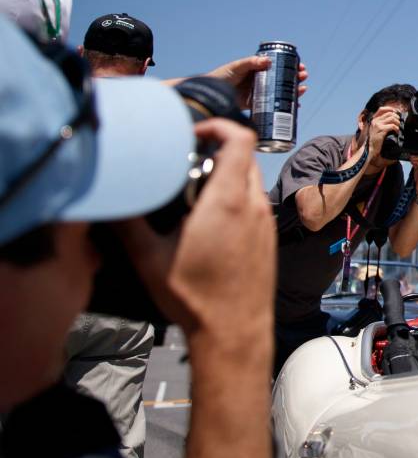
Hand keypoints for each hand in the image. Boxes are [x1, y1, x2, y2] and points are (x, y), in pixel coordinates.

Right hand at [113, 119, 275, 342]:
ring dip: (225, 176)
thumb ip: (128, 222)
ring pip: (250, 179)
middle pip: (244, 156)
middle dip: (215, 152)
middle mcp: (255, 205)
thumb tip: (109, 197)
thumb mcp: (149, 258)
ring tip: (192, 196)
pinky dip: (235, 198)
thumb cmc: (196, 298)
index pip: (239, 138)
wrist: (234, 333)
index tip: (192, 132)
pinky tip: (208, 222)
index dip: (218, 125)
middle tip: (184, 166)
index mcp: (229, 200)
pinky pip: (254, 203)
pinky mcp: (268, 238)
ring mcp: (266, 222)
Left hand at [204, 55, 308, 110]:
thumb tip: (267, 60)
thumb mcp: (236, 67)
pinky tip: (295, 106)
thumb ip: (250, 63)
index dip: (290, 66)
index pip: (277, 66)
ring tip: (303, 89)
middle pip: (282, 78)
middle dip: (295, 78)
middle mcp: (259, 80)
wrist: (208, 96)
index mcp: (256, 69)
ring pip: (280, 92)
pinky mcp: (255, 105)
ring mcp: (258, 93)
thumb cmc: (219, 78)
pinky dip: (285, 106)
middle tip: (304, 77)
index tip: (299, 66)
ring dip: (294, 90)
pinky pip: (273, 106)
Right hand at [366, 106, 402, 156]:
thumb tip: (393, 116)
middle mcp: (375, 121)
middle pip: (389, 113)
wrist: (371, 148)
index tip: (396, 113)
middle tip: (399, 123)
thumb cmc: (376, 140)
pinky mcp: (381, 130)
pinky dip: (396, 128)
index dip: (390, 109)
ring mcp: (377, 125)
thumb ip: (382, 122)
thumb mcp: (377, 129)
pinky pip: (392, 126)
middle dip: (396, 117)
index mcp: (374, 119)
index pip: (381, 109)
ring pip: (392, 118)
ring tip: (398, 127)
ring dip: (397, 122)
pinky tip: (396, 132)